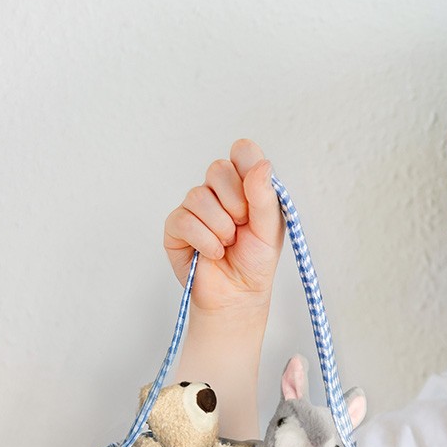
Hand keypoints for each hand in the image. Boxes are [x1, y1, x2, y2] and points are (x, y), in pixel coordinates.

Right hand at [163, 139, 284, 313]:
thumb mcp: (270, 228)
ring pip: (199, 196)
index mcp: (245, 185)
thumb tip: (262, 164)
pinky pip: (185, 220)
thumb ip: (265, 196)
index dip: (247, 169)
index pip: (242, 151)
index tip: (255, 195)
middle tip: (243, 226)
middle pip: (218, 168)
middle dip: (236, 203)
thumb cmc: (256, 261)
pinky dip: (205, 240)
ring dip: (221, 227)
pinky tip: (214, 253)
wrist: (239, 295)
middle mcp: (218, 191)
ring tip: (229, 244)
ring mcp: (194, 207)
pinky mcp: (175, 227)